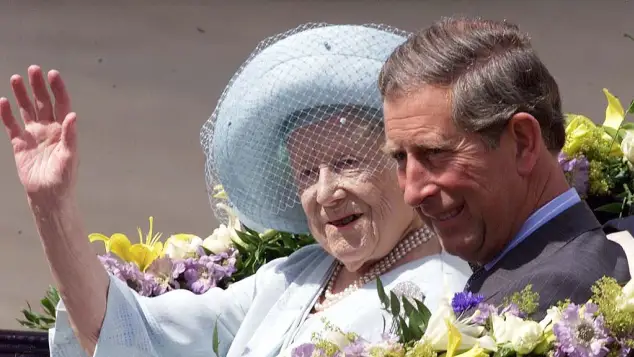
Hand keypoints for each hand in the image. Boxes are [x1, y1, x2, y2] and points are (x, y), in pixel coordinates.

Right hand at [0, 65, 77, 200]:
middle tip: (33, 69)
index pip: (62, 105)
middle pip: (43, 103)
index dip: (58, 89)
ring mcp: (34, 135)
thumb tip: (73, 116)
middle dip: (39, 87)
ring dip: (22, 95)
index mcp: (64, 130)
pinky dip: (6, 114)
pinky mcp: (20, 144)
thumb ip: (71, 136)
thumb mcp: (70, 157)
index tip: (53, 74)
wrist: (48, 196)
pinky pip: (12, 125)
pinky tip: (3, 101)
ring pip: (27, 110)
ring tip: (16, 78)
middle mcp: (50, 129)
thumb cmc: (64, 178)